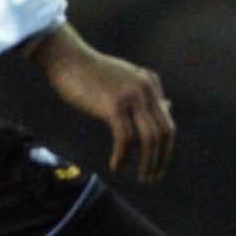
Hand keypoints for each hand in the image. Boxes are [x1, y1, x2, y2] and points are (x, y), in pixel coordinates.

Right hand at [27, 23, 175, 182]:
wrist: (66, 58)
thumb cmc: (91, 71)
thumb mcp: (126, 80)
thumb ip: (146, 95)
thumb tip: (168, 107)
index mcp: (151, 83)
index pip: (167, 123)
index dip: (165, 148)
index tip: (158, 164)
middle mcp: (146, 89)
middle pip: (164, 133)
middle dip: (161, 159)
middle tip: (152, 177)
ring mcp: (132, 97)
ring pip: (149, 138)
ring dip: (147, 162)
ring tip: (141, 177)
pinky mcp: (114, 105)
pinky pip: (126, 138)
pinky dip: (123, 156)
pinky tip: (116, 166)